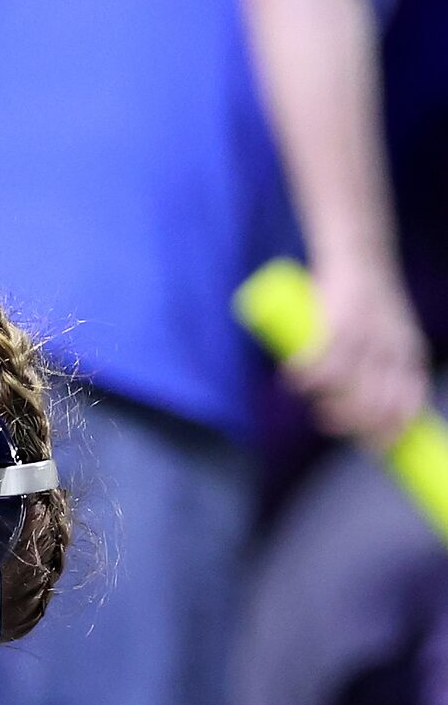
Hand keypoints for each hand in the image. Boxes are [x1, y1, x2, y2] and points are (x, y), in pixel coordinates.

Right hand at [290, 255, 429, 445]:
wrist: (360, 254)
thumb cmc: (369, 303)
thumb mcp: (389, 334)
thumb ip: (381, 369)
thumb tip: (358, 412)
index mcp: (409, 352)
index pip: (406, 405)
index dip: (389, 432)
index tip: (371, 450)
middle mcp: (392, 347)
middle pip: (376, 405)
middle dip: (353, 425)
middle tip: (328, 422)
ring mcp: (366, 335)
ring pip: (349, 390)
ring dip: (329, 405)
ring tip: (314, 404)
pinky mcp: (339, 320)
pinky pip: (321, 362)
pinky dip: (305, 378)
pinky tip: (294, 382)